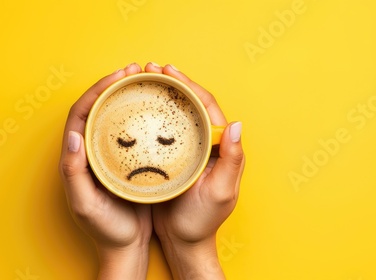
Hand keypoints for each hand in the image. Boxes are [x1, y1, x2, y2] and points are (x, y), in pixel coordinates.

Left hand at [59, 63, 151, 279]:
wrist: (125, 247)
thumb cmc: (105, 229)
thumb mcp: (85, 204)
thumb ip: (74, 172)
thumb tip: (73, 136)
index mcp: (76, 158)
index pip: (81, 113)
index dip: (96, 91)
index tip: (117, 77)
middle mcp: (90, 151)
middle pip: (97, 108)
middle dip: (112, 85)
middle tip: (133, 70)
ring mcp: (108, 155)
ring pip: (113, 116)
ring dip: (125, 96)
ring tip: (144, 81)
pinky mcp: (126, 161)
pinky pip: (129, 131)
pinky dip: (138, 115)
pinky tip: (153, 109)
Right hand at [145, 63, 244, 279]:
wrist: (184, 241)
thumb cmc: (202, 220)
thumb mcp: (221, 192)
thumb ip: (232, 159)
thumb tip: (236, 124)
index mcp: (220, 147)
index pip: (206, 106)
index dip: (189, 85)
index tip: (169, 71)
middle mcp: (205, 144)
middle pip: (190, 104)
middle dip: (173, 83)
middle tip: (151, 68)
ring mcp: (188, 149)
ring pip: (176, 114)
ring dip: (162, 95)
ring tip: (143, 79)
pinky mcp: (171, 158)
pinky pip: (163, 130)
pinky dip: (153, 115)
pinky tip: (139, 107)